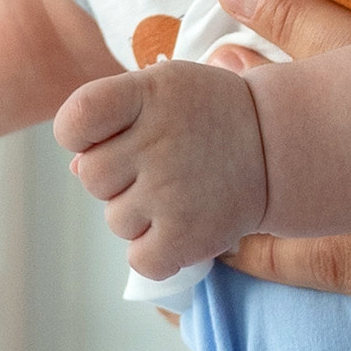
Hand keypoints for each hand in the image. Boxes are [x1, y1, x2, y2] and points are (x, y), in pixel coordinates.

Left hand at [54, 55, 269, 283]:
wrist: (276, 145)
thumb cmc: (208, 116)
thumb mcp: (162, 90)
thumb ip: (112, 116)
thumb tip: (75, 165)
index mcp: (146, 94)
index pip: (76, 119)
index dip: (77, 134)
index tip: (103, 136)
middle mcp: (157, 141)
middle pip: (90, 176)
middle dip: (114, 178)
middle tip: (157, 167)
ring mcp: (171, 191)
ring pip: (115, 220)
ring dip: (139, 215)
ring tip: (178, 194)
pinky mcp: (188, 236)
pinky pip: (141, 260)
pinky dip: (156, 253)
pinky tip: (180, 227)